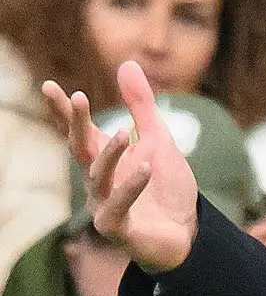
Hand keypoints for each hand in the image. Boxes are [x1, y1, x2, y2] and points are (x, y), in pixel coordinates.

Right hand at [42, 62, 197, 271]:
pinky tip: (146, 168)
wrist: (187, 232)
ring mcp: (104, 205)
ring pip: (99, 176)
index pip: (79, 131)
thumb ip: (141, 106)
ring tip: (125, 132)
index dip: (65, 111)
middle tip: (77, 97)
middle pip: (80, 148)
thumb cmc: (166, 188)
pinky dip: (132, 186)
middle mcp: (97, 181)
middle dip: (76, 124)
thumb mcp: (159, 139)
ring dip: (111, 154)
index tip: (49, 86)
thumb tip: (127, 63)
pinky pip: (118, 206)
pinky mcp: (118, 227)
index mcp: (104, 160)